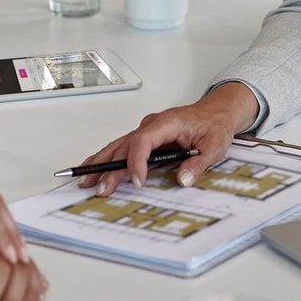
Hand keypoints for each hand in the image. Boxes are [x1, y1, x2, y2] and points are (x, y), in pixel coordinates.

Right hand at [76, 81, 259, 196]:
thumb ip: (198, 164)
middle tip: (99, 188)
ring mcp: (146, 130)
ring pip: (118, 146)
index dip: (137, 161)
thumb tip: (183, 180)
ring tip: (84, 180)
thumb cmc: (214, 126)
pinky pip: (122, 147)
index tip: (137, 181)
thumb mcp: (214, 146)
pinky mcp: (145, 137)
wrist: (216, 112)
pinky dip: (107, 158)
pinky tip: (94, 167)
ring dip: (101, 163)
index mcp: (166, 123)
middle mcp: (151, 125)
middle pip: (124, 146)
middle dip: (110, 168)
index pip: (144, 141)